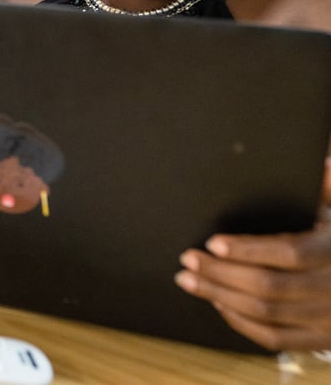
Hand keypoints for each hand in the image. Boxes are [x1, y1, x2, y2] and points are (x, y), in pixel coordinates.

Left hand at [175, 159, 330, 349]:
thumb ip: (328, 189)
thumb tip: (323, 163)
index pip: (290, 253)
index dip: (249, 250)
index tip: (213, 243)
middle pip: (269, 286)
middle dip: (221, 273)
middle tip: (187, 260)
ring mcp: (329, 319)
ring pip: (266, 313)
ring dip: (221, 296)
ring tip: (190, 280)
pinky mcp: (321, 340)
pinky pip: (275, 339)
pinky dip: (243, 323)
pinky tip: (219, 303)